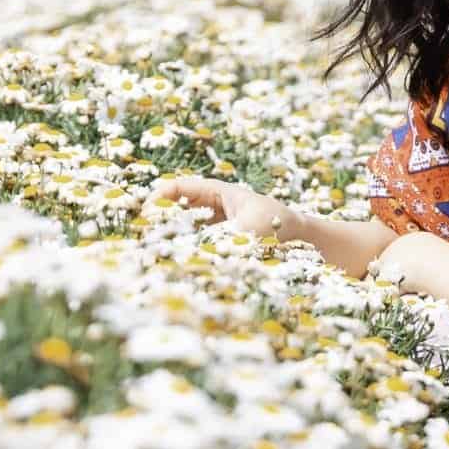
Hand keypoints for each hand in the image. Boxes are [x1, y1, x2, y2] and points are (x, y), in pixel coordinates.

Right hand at [151, 174, 294, 239]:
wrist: (305, 240)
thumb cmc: (278, 226)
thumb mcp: (246, 231)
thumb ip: (219, 240)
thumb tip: (192, 252)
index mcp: (219, 192)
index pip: (181, 187)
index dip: (160, 196)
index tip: (146, 210)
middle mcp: (214, 206)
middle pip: (178, 206)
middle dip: (160, 217)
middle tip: (143, 231)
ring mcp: (217, 224)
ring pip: (186, 226)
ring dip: (171, 235)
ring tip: (153, 248)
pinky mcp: (221, 242)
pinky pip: (197, 243)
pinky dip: (186, 249)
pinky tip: (177, 261)